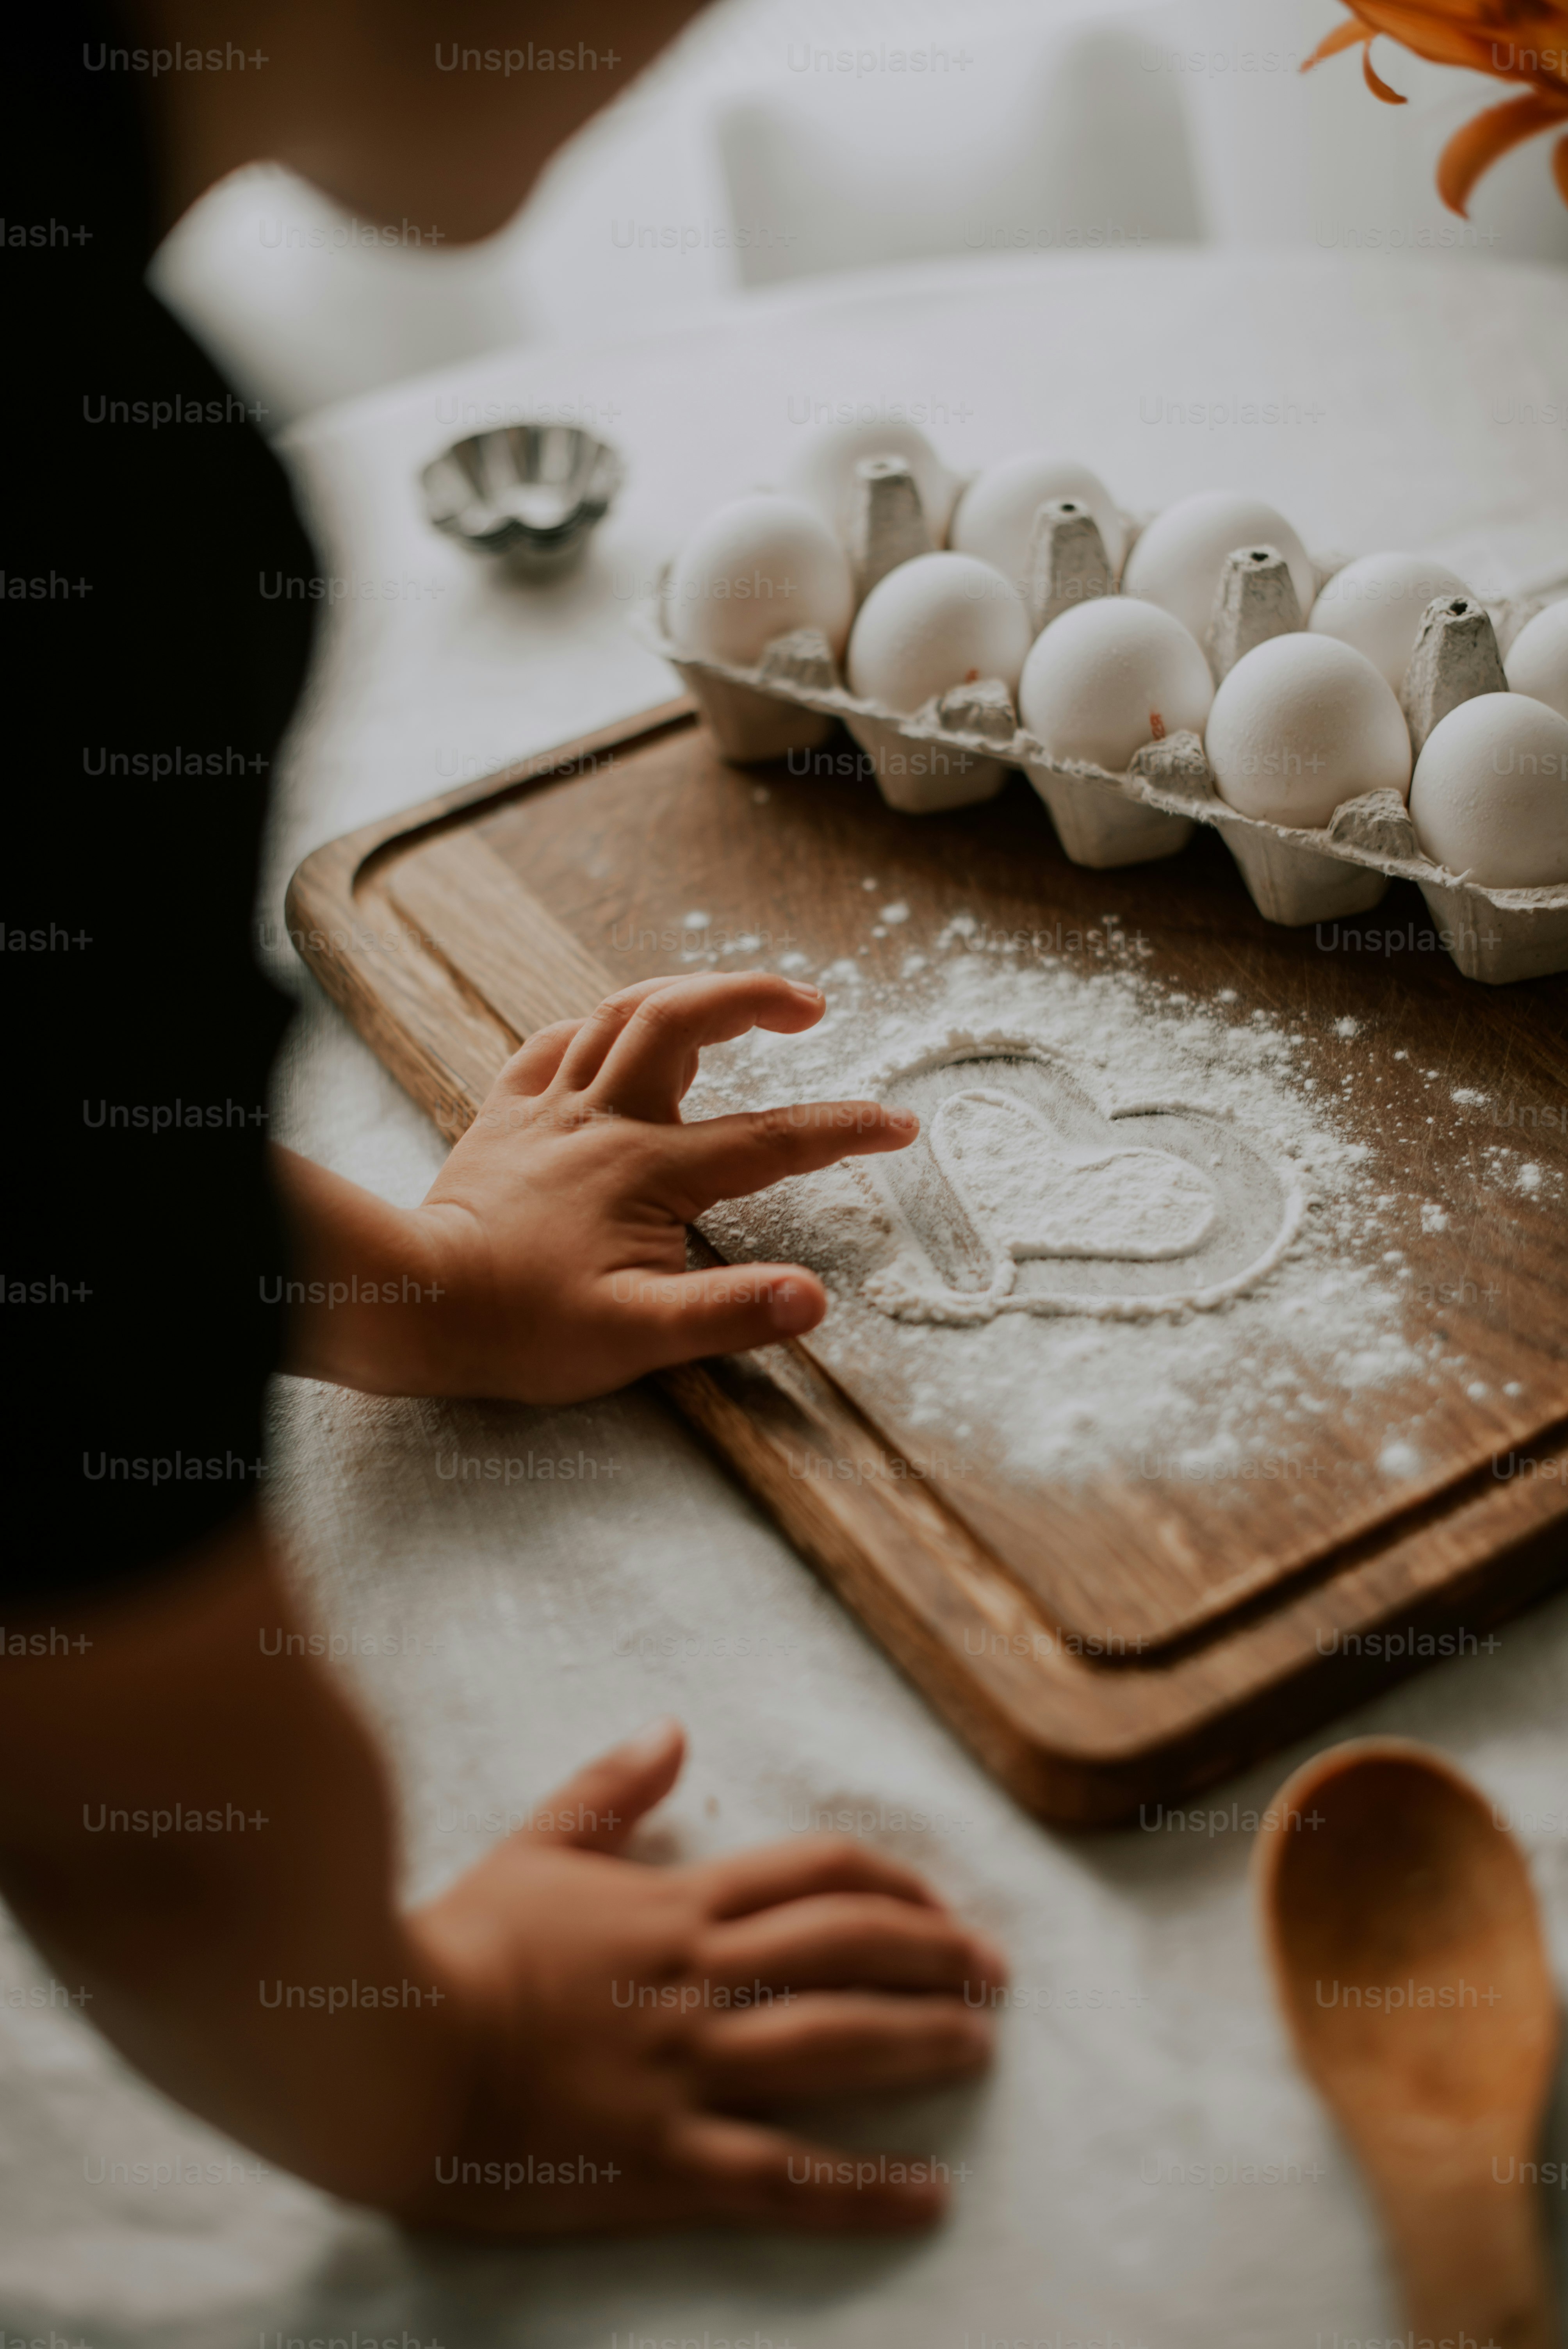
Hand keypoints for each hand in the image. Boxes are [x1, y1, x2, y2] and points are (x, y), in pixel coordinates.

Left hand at [277, 971, 917, 1403]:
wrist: (412, 1302)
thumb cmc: (521, 1329)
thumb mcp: (638, 1338)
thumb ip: (729, 1313)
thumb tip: (810, 1298)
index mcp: (649, 1169)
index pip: (770, 1140)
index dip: (844, 1130)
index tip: (899, 1125)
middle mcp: (602, 1121)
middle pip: (685, 1021)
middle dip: (753, 996)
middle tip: (808, 1006)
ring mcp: (549, 1112)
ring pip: (620, 1014)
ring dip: (682, 994)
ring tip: (726, 1002)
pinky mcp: (504, 1119)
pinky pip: (552, 1044)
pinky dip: (595, 1026)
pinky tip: (611, 1034)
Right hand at [401, 1719, 1006, 2236]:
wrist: (385, 2042)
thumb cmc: (455, 1944)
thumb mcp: (534, 1848)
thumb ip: (609, 1792)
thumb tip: (673, 1729)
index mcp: (673, 1907)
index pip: (818, 1875)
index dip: (896, 1883)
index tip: (941, 1904)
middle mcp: (697, 1980)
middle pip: (849, 1950)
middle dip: (936, 1955)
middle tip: (996, 1973)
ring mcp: (684, 2070)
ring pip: (835, 2046)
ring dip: (922, 2043)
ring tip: (983, 2048)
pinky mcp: (661, 2160)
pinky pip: (783, 2177)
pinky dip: (863, 2191)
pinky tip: (927, 2197)